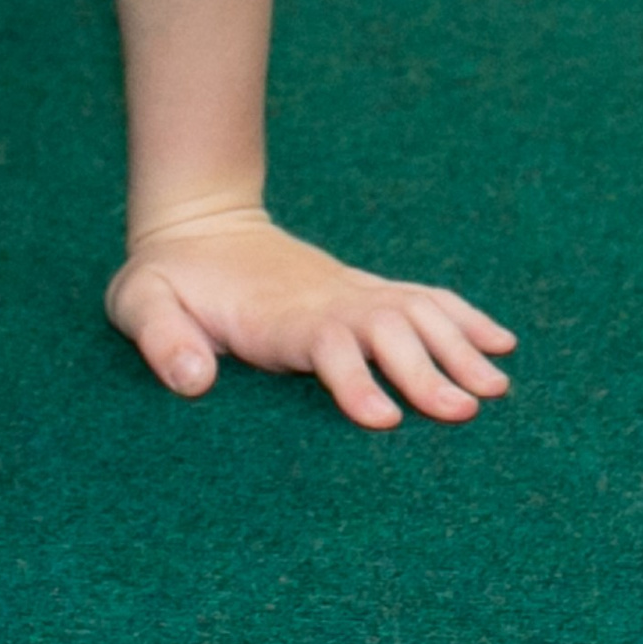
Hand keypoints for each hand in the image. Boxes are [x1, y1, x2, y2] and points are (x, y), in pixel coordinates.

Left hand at [106, 208, 513, 429]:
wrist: (196, 225)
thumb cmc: (167, 278)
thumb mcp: (139, 300)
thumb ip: (159, 337)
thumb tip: (191, 382)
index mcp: (274, 315)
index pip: (323, 342)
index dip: (353, 378)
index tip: (383, 419)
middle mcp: (323, 301)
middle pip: (384, 328)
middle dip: (425, 369)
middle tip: (465, 411)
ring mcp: (349, 292)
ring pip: (414, 312)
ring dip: (457, 345)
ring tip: (498, 389)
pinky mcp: (362, 292)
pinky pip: (421, 298)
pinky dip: (464, 317)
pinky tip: (502, 344)